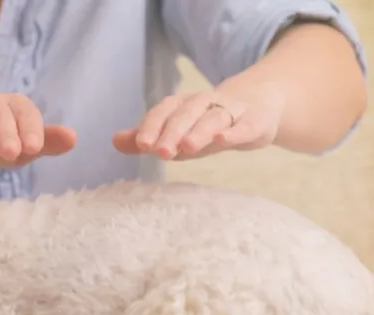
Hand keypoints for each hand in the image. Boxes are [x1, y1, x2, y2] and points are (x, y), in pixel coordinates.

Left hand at [112, 85, 285, 160]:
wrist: (259, 104)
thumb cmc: (208, 124)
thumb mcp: (177, 133)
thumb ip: (147, 138)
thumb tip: (114, 141)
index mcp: (183, 105)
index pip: (165, 111)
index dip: (153, 125)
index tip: (142, 144)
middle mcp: (205, 103)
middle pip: (187, 114)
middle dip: (172, 132)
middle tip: (160, 152)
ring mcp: (232, 111)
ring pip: (213, 118)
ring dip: (199, 131)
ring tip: (186, 148)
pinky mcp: (255, 122)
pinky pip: (243, 126)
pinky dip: (233, 132)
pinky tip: (222, 140)